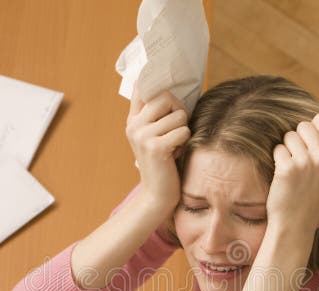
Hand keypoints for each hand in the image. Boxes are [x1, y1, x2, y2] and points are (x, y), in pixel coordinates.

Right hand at [125, 84, 189, 210]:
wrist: (157, 196)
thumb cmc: (164, 164)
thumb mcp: (157, 136)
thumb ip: (158, 114)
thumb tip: (171, 88)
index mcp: (133, 120)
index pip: (141, 86)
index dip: (153, 77)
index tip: (161, 66)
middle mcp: (134, 125)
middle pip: (166, 96)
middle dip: (179, 111)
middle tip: (176, 129)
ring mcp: (142, 136)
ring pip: (178, 115)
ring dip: (184, 130)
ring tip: (175, 145)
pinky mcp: (155, 147)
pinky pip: (183, 131)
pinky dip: (185, 142)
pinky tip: (176, 154)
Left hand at [268, 114, 318, 231]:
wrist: (296, 222)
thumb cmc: (312, 199)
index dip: (313, 128)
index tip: (309, 140)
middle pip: (304, 126)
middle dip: (298, 138)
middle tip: (298, 156)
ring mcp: (305, 162)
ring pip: (289, 136)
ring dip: (287, 149)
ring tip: (292, 168)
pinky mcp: (287, 168)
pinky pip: (278, 149)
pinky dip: (278, 159)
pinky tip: (283, 174)